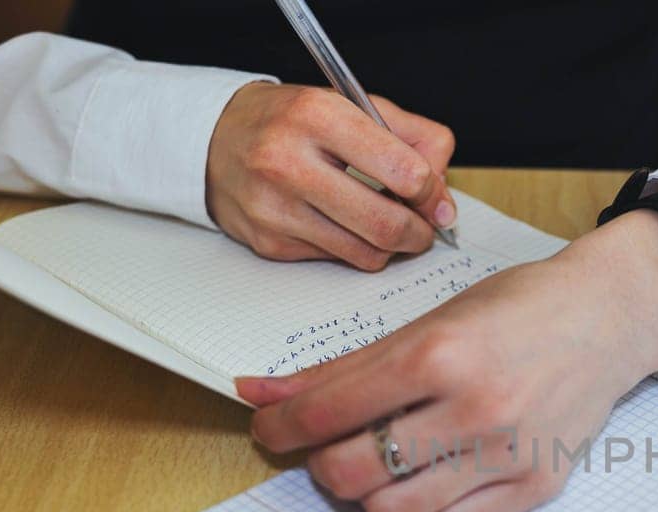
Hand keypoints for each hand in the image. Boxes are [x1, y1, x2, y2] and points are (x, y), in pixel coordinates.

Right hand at [207, 82, 456, 270]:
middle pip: (386, 224)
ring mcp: (275, 208)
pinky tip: (344, 225)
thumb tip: (444, 196)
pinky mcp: (269, 243)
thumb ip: (412, 138)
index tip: (436, 198)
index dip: (433, 192)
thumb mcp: (352, 106)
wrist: (214, 140)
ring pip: (365, 253)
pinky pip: (336, 260)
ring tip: (387, 225)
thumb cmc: (292, 122)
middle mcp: (289, 163)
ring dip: (390, 246)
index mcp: (318, 116)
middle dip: (419, 232)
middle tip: (423, 227)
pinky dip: (353, 249)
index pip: (403, 171)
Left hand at [236, 211, 657, 511]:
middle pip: (351, 474)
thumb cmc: (517, 311)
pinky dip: (431, 509)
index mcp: (438, 355)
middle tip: (334, 448)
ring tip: (390, 465)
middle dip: (325, 466)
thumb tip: (260, 392)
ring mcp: (508, 453)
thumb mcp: (427, 322)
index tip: (272, 430)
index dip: (281, 428)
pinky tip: (443, 474)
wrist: (608, 318)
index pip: (327, 412)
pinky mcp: (537, 486)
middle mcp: (473, 408)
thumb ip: (343, 367)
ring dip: (375, 494)